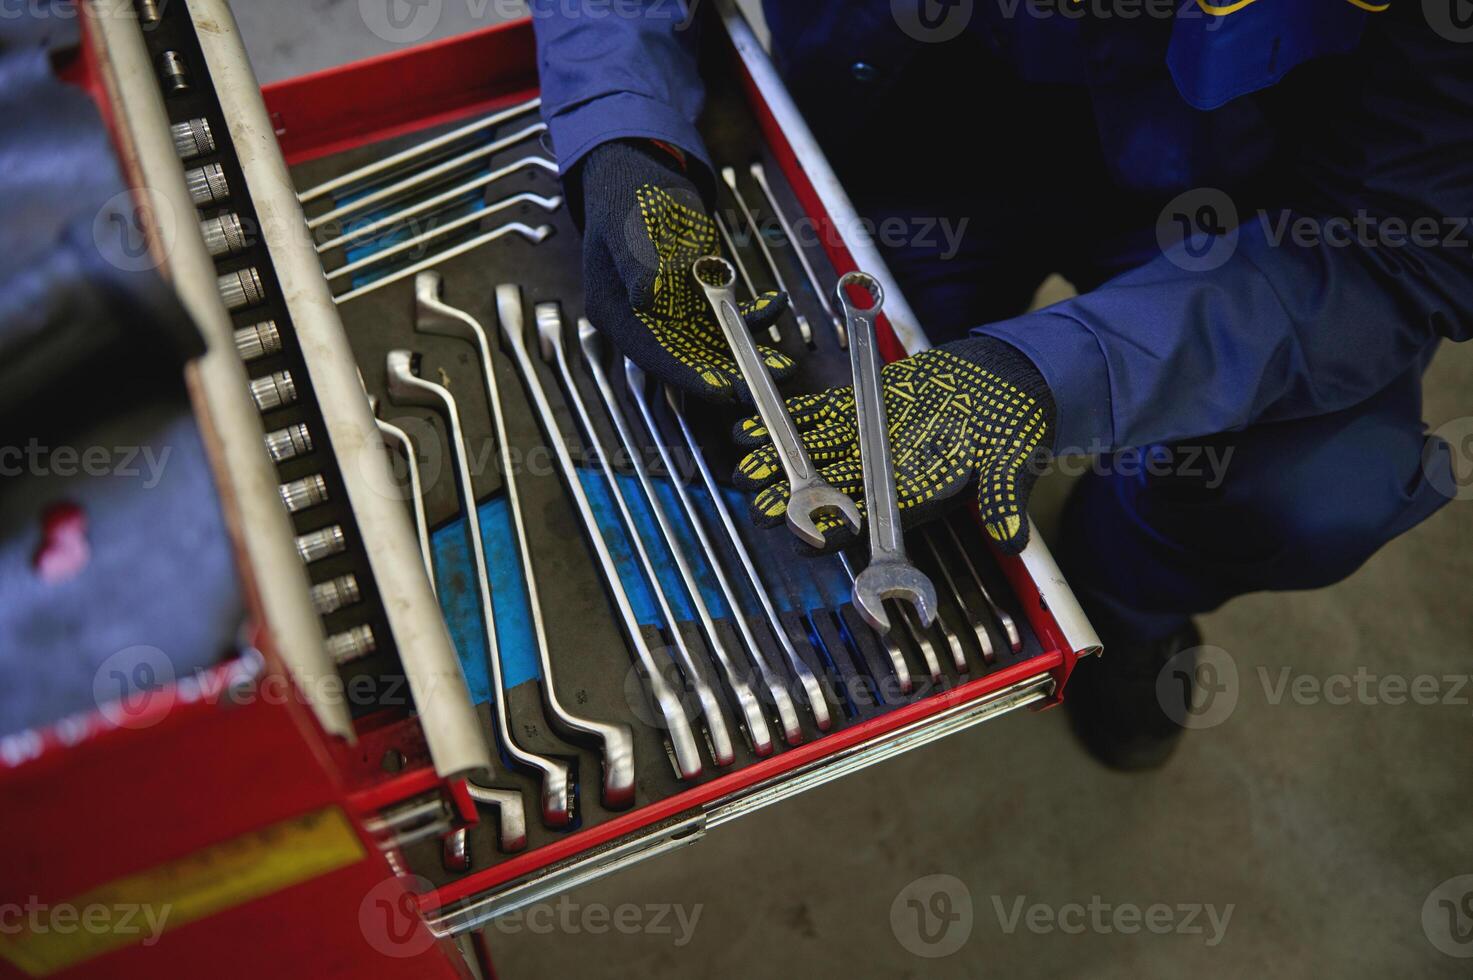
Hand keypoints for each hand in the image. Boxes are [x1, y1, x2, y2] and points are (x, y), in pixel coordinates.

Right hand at [577, 140, 792, 401]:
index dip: (690, 376)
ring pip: (712, 346)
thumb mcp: (629, 224)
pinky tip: (775, 304)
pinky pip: (727, 317)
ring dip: (747, 354)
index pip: (653, 356)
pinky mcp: (694, 299)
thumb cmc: (629, 194)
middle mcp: (643, 321)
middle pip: (687, 360)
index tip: (724, 390)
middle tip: (765, 384)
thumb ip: (636, 262)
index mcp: (616, 311)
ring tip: (783, 363)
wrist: (642, 171)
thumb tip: (644, 298)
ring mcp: (671, 313)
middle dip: (728, 375)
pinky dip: (752, 317)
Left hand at [731, 337, 1054, 553]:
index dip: (838, 532)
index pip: (873, 522)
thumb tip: (1012, 540)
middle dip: (795, 503)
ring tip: (745, 469)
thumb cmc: (1017, 421)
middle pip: (833, 494)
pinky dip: (791, 420)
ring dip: (783, 463)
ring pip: (819, 457)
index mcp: (921, 494)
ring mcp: (874, 439)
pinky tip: (758, 424)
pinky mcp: (867, 404)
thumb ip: (1006, 497)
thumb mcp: (1016, 458)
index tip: (807, 537)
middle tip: (757, 506)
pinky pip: (821, 416)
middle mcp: (889, 473)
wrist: (1012, 376)